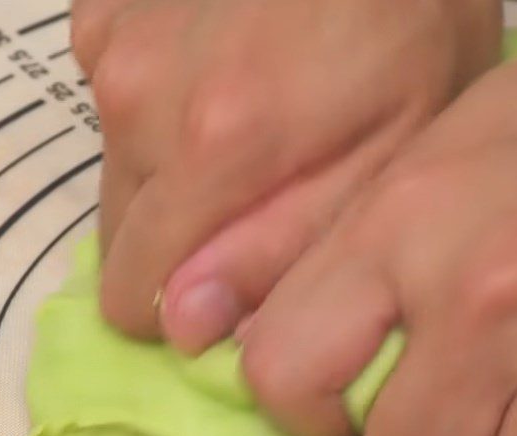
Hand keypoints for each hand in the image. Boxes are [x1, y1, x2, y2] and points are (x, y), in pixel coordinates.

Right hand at [71, 0, 500, 351]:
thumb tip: (185, 324)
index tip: (234, 297)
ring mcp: (114, 43)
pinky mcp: (106, 10)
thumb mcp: (380, 170)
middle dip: (182, 245)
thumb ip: (277, 253)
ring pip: (120, 175)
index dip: (179, 313)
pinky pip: (117, 107)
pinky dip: (162, 117)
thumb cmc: (410, 41)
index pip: (132, 294)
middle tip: (260, 205)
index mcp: (208, 147)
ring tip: (253, 138)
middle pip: (122, 236)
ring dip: (175, 180)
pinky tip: (224, 85)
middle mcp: (136, 94)